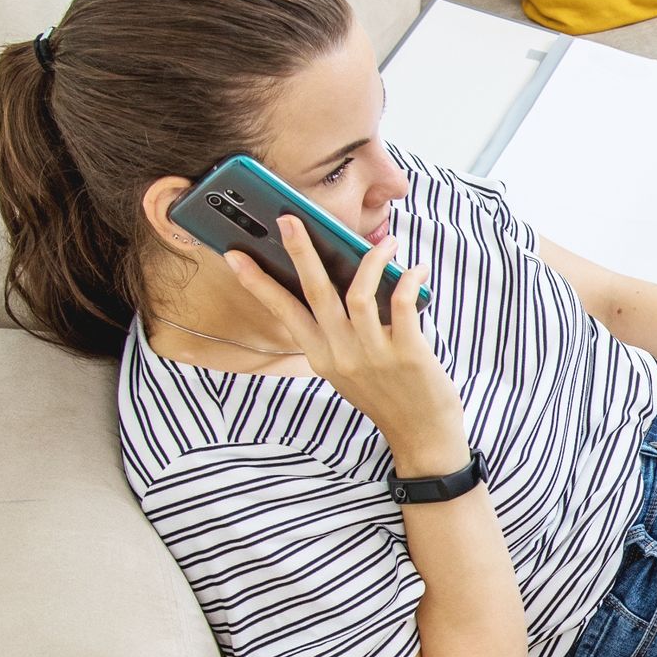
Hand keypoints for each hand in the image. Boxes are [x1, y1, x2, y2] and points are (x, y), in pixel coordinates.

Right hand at [227, 216, 468, 473]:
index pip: (283, 312)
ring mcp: (372, 354)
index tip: (234, 256)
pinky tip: (414, 270)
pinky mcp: (407, 354)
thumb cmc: (389, 397)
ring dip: (372, 259)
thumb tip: (340, 284)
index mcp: (321, 357)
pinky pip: (401, 303)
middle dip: (299, 252)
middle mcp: (340, 354)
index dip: (258, 283)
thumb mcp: (349, 370)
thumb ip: (339, 334)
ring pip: (358, 292)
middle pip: (314, 293)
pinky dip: (407, 280)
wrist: (422, 437)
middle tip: (290, 219)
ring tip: (387, 243)